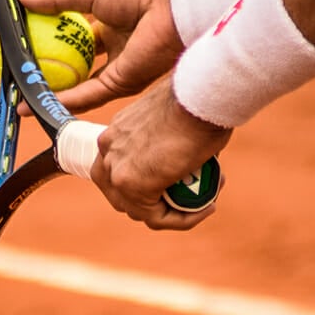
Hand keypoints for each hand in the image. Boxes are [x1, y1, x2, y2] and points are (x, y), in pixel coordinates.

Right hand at [17, 0, 184, 114]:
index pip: (74, 42)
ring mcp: (118, 70)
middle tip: (21, 80)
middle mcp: (115, 52)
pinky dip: (63, 100)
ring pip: (78, 88)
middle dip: (49, 77)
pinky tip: (39, 103)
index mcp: (110, 27)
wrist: (169, 5)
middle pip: (76, 69)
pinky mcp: (121, 84)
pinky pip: (87, 95)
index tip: (25, 51)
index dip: (50, 46)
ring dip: (51, 95)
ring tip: (22, 101)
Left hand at [91, 77, 231, 229]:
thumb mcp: (175, 119)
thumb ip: (169, 140)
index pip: (118, 170)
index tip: (179, 183)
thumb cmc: (197, 100)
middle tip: (189, 198)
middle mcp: (107, 150)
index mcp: (115, 133)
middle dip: (154, 203)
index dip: (146, 184)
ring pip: (139, 210)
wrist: (199, 95)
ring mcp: (115, 168)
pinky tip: (207, 207)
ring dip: (173, 213)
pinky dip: (182, 219)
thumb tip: (186, 157)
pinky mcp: (130, 184)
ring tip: (205, 201)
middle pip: (121, 194)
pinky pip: (156, 217)